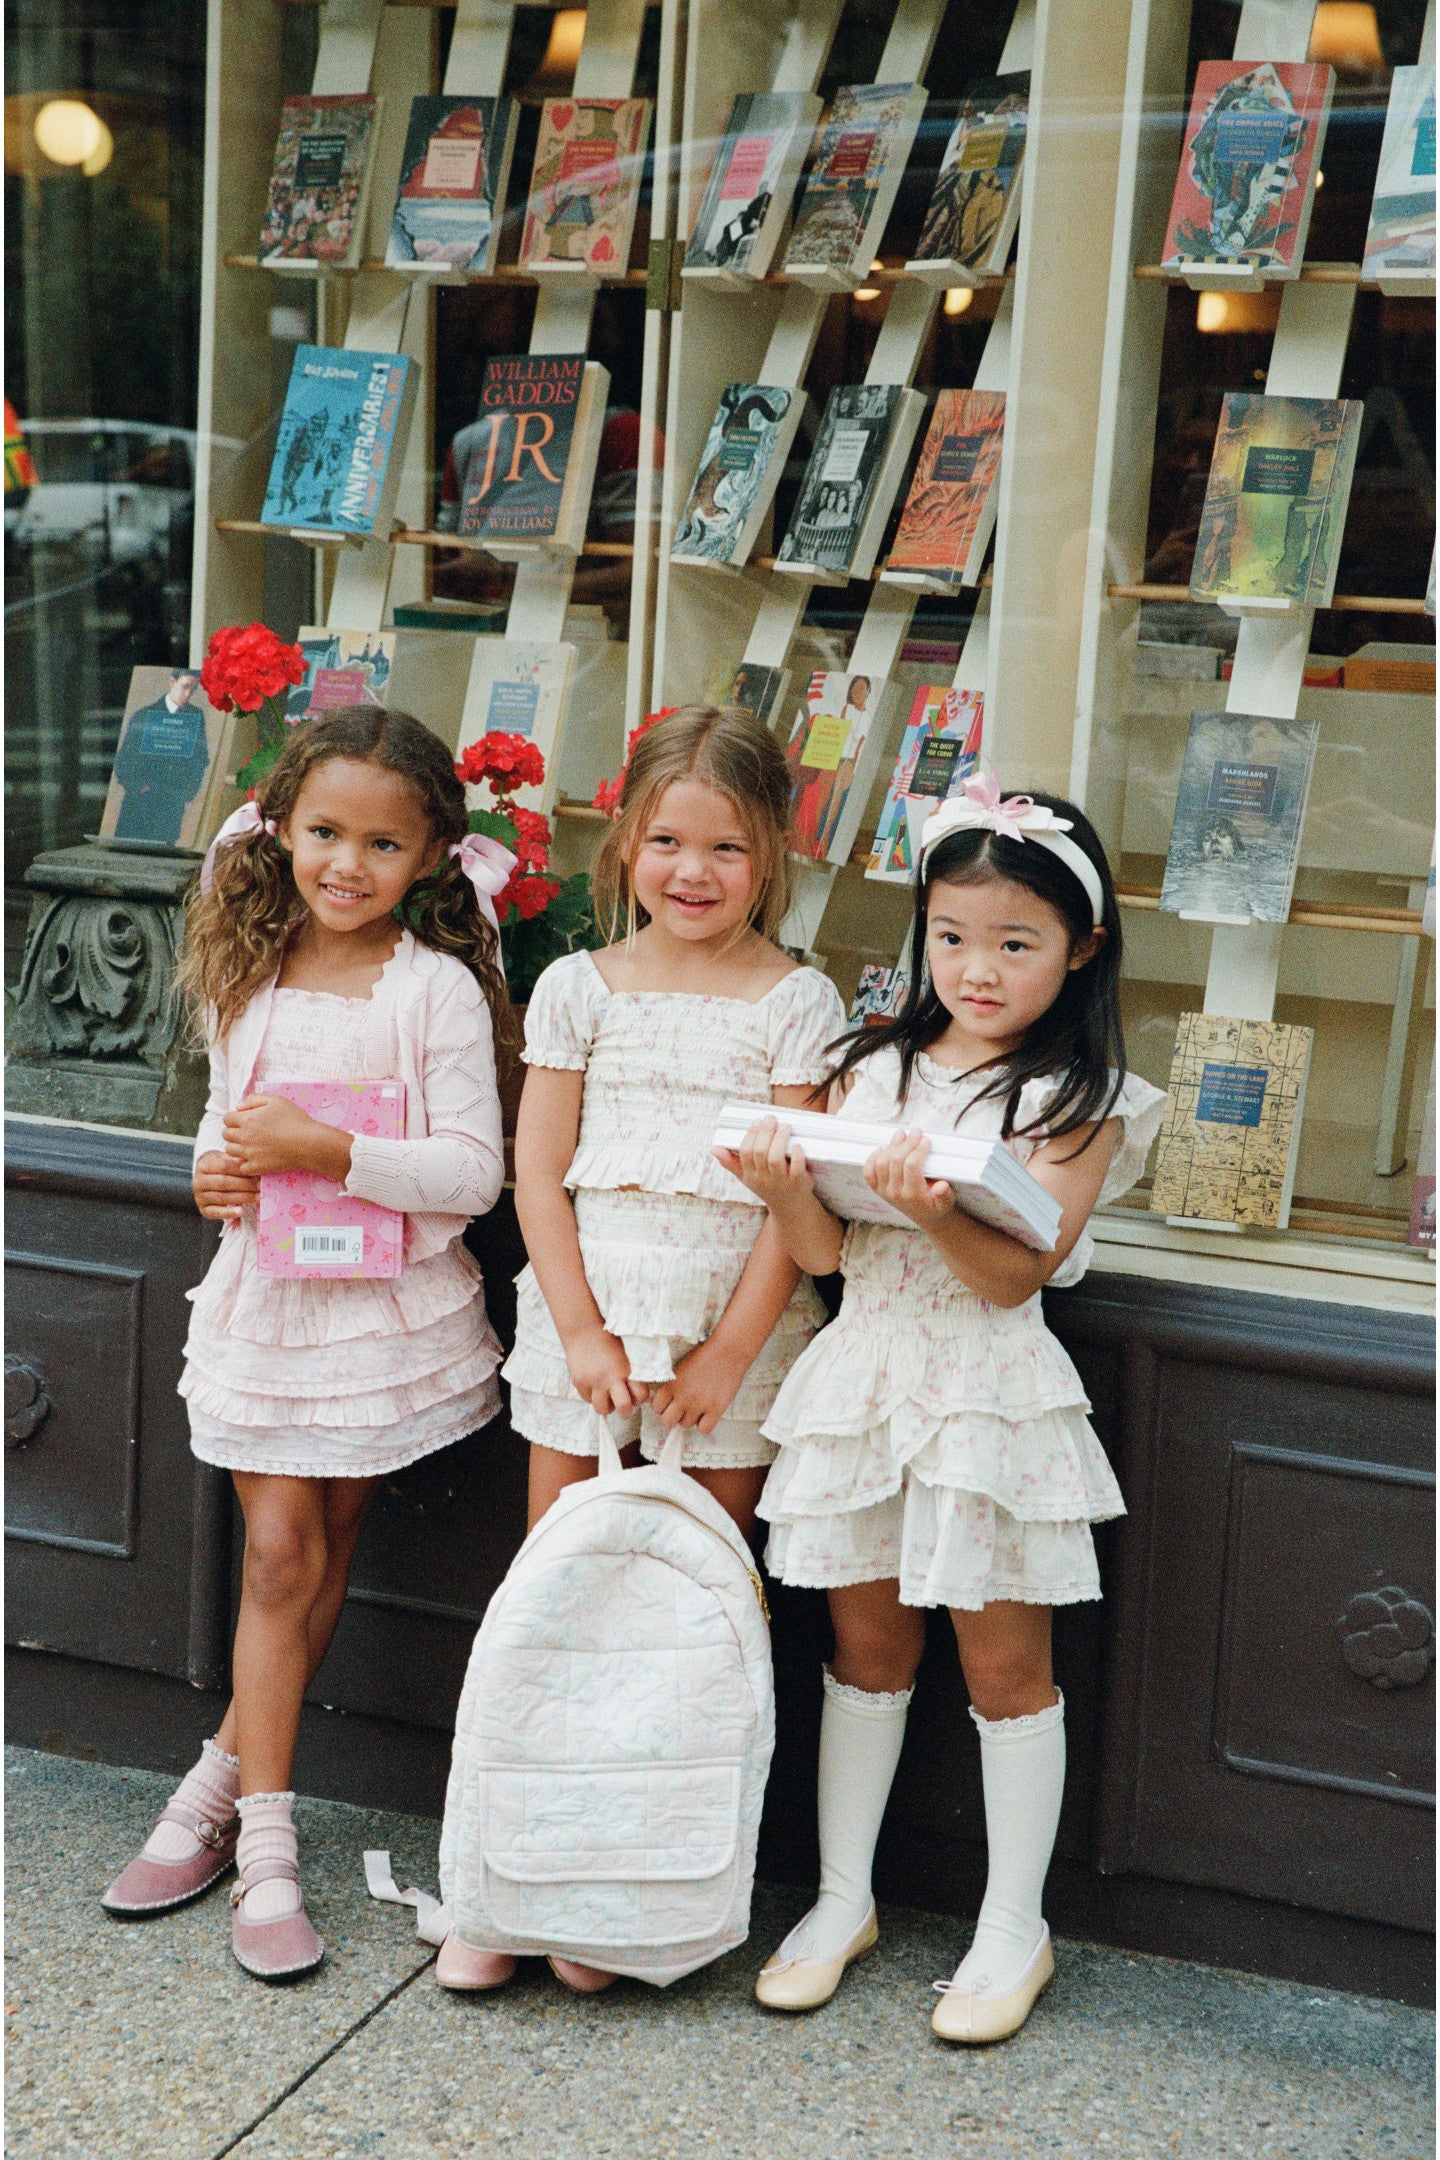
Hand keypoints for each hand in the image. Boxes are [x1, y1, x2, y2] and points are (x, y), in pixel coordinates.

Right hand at [193, 1150, 260, 1221]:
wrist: (207, 1178)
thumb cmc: (221, 1166)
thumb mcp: (226, 1158)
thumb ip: (235, 1160)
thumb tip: (246, 1161)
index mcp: (203, 1165)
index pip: (224, 1167)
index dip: (241, 1170)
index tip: (257, 1173)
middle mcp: (198, 1181)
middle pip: (224, 1183)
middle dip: (245, 1185)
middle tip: (260, 1186)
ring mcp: (199, 1196)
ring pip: (222, 1197)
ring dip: (242, 1198)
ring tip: (257, 1197)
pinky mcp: (203, 1209)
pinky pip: (215, 1212)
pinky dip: (228, 1213)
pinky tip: (241, 1211)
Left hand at [223, 1095, 350, 1180]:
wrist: (308, 1143)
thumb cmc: (294, 1119)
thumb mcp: (276, 1100)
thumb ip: (254, 1099)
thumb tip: (238, 1106)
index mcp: (246, 1119)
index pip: (227, 1119)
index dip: (234, 1118)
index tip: (243, 1120)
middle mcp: (244, 1137)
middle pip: (226, 1134)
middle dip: (233, 1132)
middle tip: (247, 1132)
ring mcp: (249, 1153)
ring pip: (229, 1150)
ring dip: (236, 1147)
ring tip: (249, 1145)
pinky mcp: (256, 1167)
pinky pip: (241, 1167)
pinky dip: (244, 1163)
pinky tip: (254, 1158)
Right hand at [563, 1324, 648, 1416]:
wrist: (583, 1330)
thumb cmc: (607, 1339)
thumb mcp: (625, 1354)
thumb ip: (631, 1372)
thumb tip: (638, 1392)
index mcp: (625, 1370)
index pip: (640, 1396)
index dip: (640, 1398)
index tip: (637, 1395)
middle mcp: (609, 1378)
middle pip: (623, 1409)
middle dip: (625, 1411)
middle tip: (624, 1407)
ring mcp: (593, 1382)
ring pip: (602, 1409)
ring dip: (607, 1406)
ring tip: (607, 1396)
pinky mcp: (579, 1383)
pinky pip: (588, 1400)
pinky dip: (592, 1396)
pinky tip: (594, 1386)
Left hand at [649, 1335, 748, 1435]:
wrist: (728, 1351)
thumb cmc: (704, 1355)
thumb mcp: (680, 1366)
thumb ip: (671, 1383)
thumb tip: (665, 1398)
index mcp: (671, 1384)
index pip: (656, 1407)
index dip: (663, 1406)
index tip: (670, 1401)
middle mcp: (683, 1397)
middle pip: (667, 1421)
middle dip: (673, 1416)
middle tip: (682, 1408)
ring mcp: (699, 1405)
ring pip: (686, 1425)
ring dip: (691, 1418)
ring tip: (699, 1406)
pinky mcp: (716, 1409)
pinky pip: (704, 1429)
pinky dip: (706, 1424)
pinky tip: (709, 1413)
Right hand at [715, 1115, 814, 1213]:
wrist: (789, 1208)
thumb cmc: (768, 1187)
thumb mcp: (747, 1178)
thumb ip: (731, 1163)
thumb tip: (714, 1149)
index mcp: (750, 1174)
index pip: (745, 1152)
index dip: (751, 1135)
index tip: (757, 1121)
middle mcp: (763, 1178)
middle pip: (760, 1152)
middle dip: (765, 1132)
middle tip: (771, 1119)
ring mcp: (781, 1181)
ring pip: (775, 1158)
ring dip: (780, 1139)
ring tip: (785, 1126)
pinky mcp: (798, 1182)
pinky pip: (796, 1168)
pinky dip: (797, 1155)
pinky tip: (797, 1144)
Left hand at [864, 1128, 956, 1229]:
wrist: (927, 1218)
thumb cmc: (937, 1207)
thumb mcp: (947, 1203)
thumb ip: (945, 1195)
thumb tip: (941, 1186)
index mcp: (913, 1195)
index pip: (911, 1166)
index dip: (918, 1150)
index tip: (926, 1140)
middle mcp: (895, 1193)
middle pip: (896, 1161)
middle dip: (906, 1143)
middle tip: (916, 1132)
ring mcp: (884, 1191)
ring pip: (882, 1163)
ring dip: (891, 1146)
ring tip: (901, 1135)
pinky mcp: (878, 1189)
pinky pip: (868, 1172)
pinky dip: (872, 1159)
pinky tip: (882, 1148)